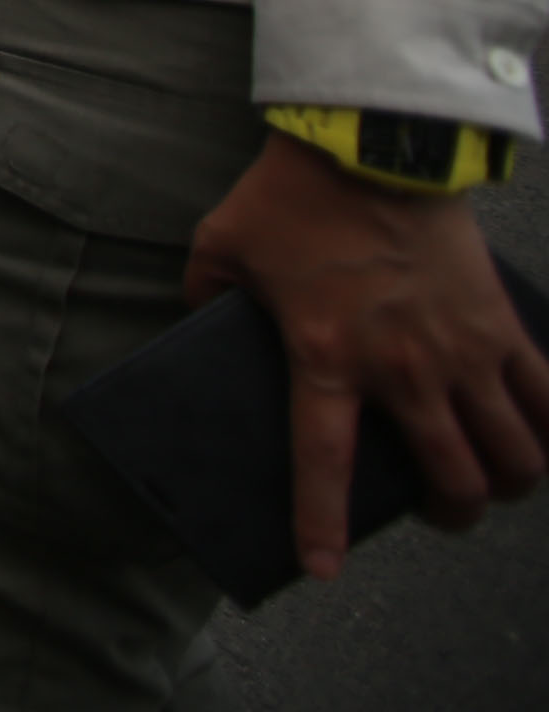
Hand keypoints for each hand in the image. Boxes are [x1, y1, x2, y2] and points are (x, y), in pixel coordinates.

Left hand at [184, 131, 548, 578]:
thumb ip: (204, 295)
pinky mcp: (503, 323)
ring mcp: (463, 350)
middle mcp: (404, 368)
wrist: (369, 143)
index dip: (322, 523)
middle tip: (438, 510)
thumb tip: (198, 321)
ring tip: (492, 479)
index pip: (325, 463)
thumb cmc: (290, 195)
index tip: (323, 568)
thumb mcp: (221, 248)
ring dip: (508, 482)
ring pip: (515, 455)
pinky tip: (543, 437)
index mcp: (326, 356)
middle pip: (453, 480)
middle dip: (450, 514)